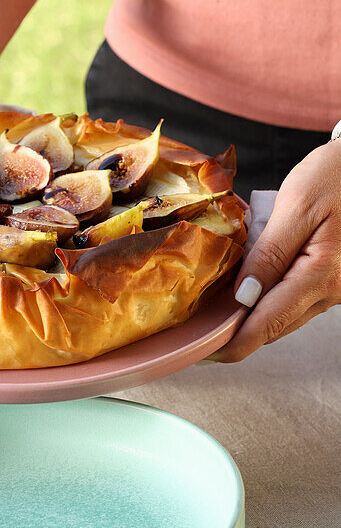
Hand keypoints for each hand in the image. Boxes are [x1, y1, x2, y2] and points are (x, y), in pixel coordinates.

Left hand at [212, 139, 340, 361]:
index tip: (203, 353)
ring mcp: (339, 288)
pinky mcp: (337, 278)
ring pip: (288, 315)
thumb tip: (245, 297)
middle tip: (200, 329)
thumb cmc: (338, 175)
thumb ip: (270, 252)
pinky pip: (299, 298)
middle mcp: (335, 290)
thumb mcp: (298, 205)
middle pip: (277, 325)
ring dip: (255, 315)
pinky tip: (249, 287)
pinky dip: (272, 298)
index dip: (235, 343)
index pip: (270, 323)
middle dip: (239, 331)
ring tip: (217, 309)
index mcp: (323, 274)